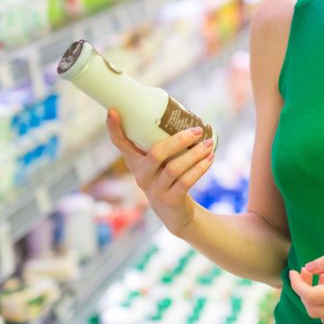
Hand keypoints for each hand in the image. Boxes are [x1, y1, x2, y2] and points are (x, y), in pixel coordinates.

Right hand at [104, 109, 213, 235]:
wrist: (174, 213)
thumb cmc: (167, 177)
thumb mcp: (159, 163)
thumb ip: (164, 144)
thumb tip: (183, 113)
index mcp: (135, 162)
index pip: (120, 144)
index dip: (115, 129)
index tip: (113, 111)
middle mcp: (141, 176)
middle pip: (156, 154)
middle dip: (179, 140)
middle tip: (197, 131)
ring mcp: (154, 190)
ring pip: (174, 168)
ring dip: (195, 154)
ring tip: (209, 144)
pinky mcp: (169, 200)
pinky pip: (186, 181)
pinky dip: (200, 168)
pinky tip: (210, 158)